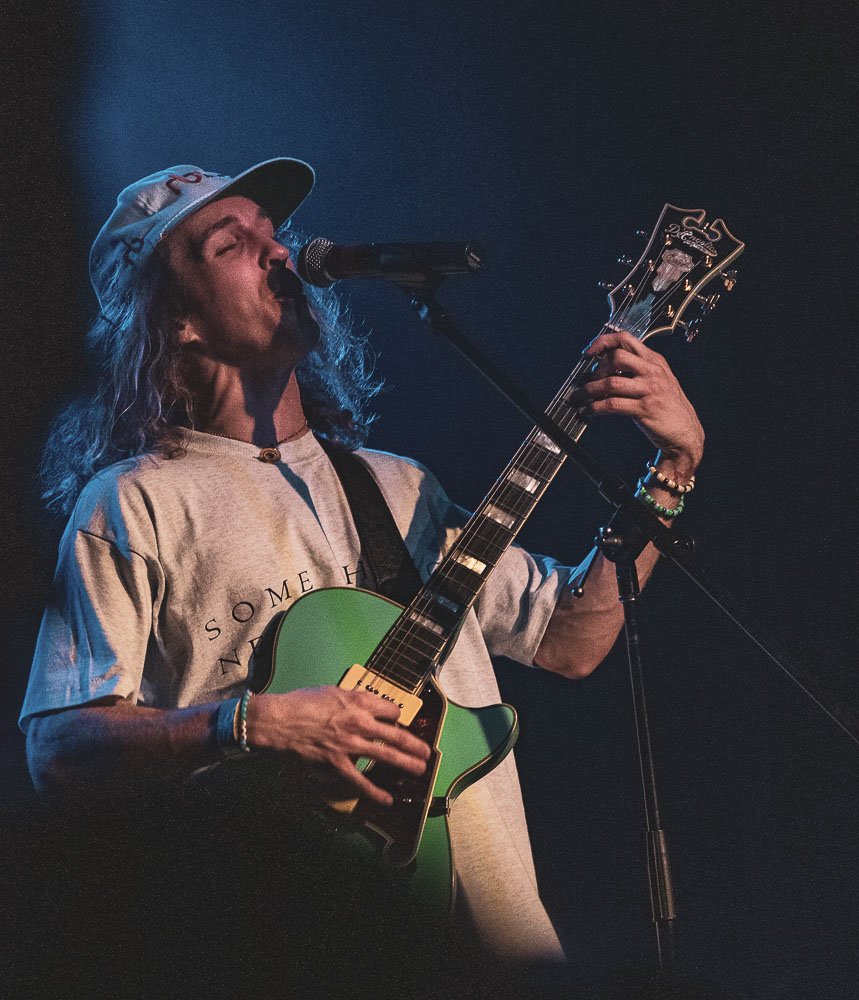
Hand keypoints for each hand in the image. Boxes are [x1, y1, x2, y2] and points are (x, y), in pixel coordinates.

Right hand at [245, 686, 430, 805]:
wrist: (279, 720)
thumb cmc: (301, 702)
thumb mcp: (332, 692)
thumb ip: (351, 700)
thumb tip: (362, 705)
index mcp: (359, 701)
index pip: (391, 710)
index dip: (397, 717)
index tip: (398, 723)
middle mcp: (360, 721)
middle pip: (397, 734)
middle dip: (414, 744)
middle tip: (426, 751)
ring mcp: (351, 744)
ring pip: (387, 755)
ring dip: (407, 763)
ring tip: (420, 769)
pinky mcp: (338, 762)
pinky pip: (360, 780)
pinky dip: (375, 791)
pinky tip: (388, 799)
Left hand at [571, 329, 704, 478]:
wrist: (686, 433)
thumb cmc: (669, 408)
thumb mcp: (658, 380)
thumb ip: (637, 370)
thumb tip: (604, 366)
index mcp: (655, 361)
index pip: (626, 339)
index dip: (603, 342)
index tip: (589, 352)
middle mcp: (653, 372)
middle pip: (616, 357)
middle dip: (596, 369)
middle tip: (588, 380)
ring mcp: (650, 390)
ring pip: (611, 382)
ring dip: (589, 390)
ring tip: (578, 397)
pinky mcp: (645, 409)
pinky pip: (612, 404)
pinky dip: (594, 408)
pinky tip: (587, 411)